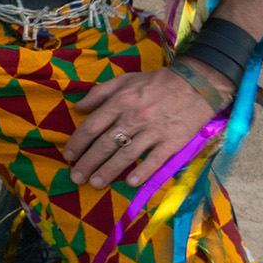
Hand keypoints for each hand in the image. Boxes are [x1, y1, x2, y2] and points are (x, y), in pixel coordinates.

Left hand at [66, 61, 243, 191]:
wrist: (194, 85)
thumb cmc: (155, 83)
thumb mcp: (123, 80)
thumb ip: (99, 93)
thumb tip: (78, 108)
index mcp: (119, 102)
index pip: (92, 126)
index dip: (78, 143)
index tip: (68, 156)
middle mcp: (133, 118)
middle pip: (105, 144)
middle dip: (88, 163)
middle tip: (76, 177)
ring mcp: (153, 131)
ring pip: (126, 155)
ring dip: (109, 171)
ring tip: (96, 183)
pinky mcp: (172, 142)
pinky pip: (155, 160)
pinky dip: (142, 173)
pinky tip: (130, 183)